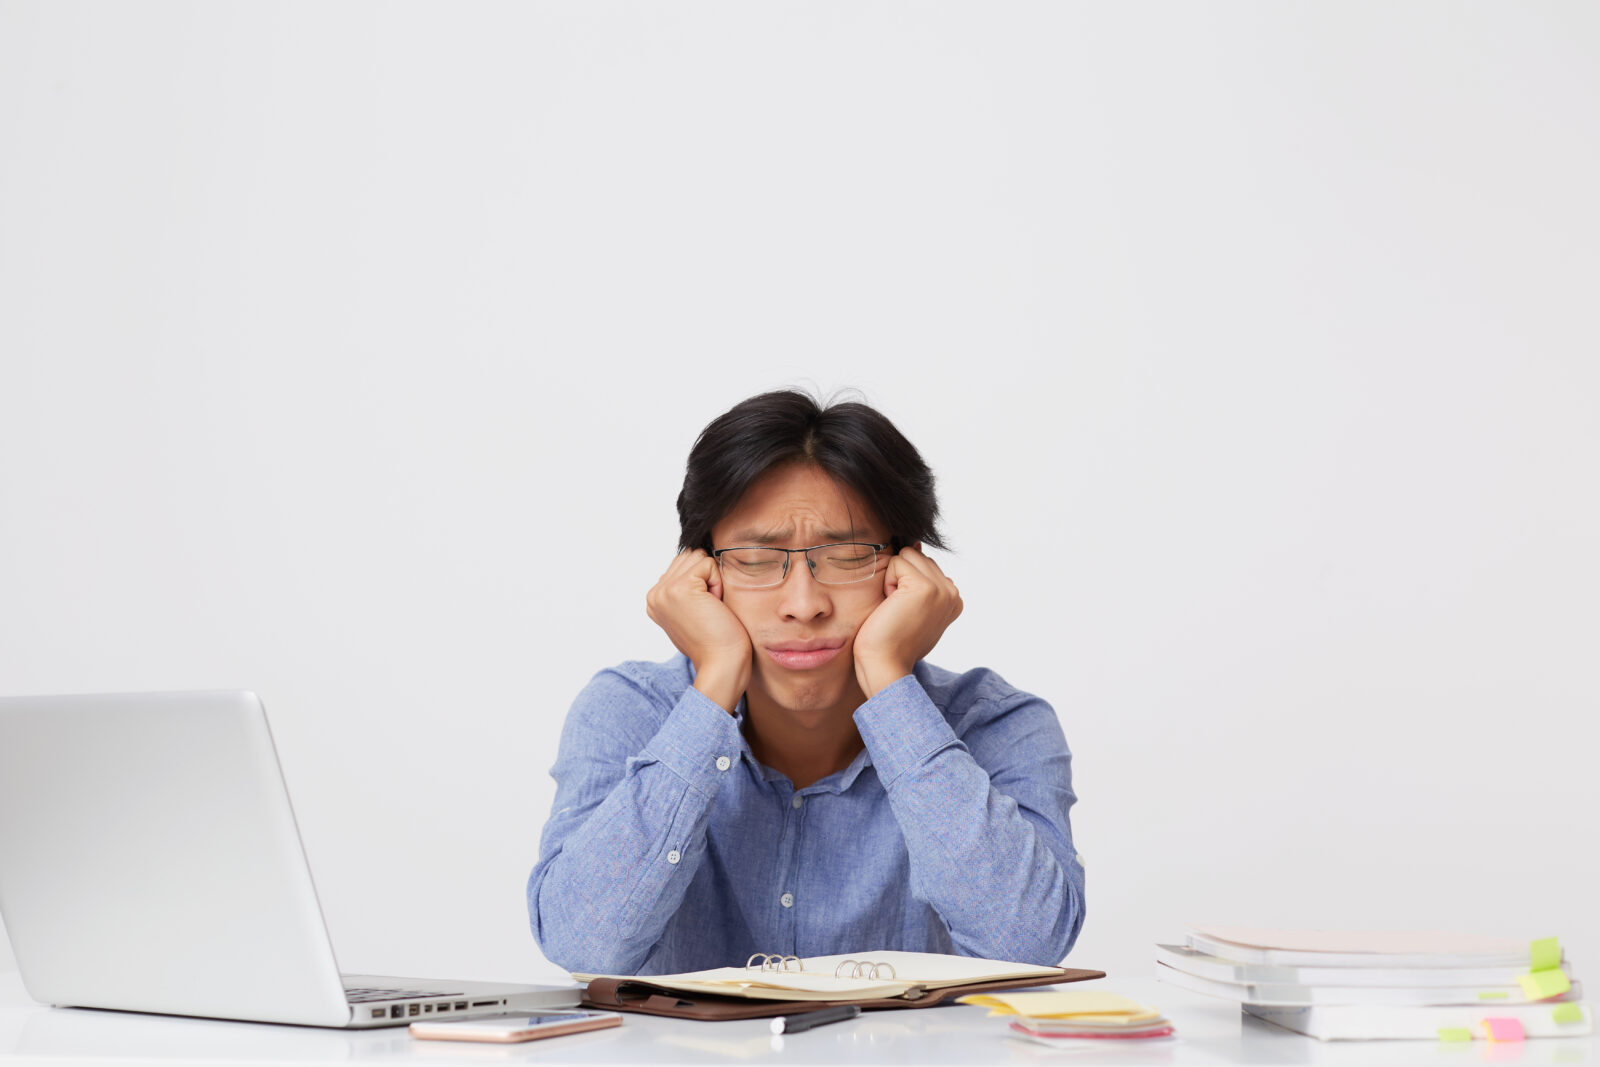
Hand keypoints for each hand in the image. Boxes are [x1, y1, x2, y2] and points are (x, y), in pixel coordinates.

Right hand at [645, 550, 751, 711]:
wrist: (722, 664)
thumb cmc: (716, 642)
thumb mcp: (692, 612)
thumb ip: (686, 589)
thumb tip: (695, 556)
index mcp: (655, 599)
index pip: (683, 565)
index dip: (702, 582)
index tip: (703, 612)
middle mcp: (654, 594)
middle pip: (689, 557)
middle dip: (707, 578)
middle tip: (709, 610)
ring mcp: (664, 590)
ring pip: (698, 558)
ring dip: (713, 580)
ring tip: (711, 608)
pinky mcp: (680, 588)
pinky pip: (708, 564)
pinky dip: (718, 583)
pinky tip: (715, 606)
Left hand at [852, 547, 962, 697]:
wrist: (885, 666)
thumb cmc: (892, 642)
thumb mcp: (912, 608)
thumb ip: (919, 581)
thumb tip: (915, 544)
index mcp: (953, 598)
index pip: (924, 565)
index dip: (905, 584)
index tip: (905, 613)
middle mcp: (952, 592)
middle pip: (916, 556)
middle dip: (899, 578)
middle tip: (898, 611)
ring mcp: (941, 588)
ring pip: (907, 556)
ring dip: (893, 579)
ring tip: (894, 608)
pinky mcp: (925, 587)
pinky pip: (897, 562)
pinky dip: (887, 582)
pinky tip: (891, 606)